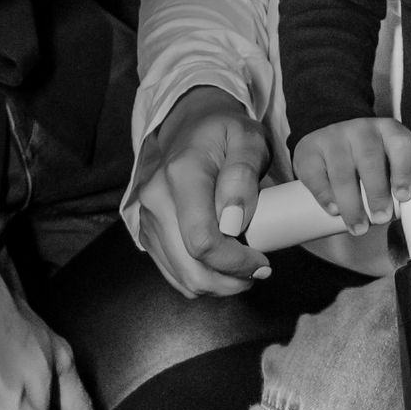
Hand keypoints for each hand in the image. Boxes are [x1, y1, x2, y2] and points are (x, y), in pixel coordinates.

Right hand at [131, 85, 273, 296]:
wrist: (190, 125)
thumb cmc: (225, 132)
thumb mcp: (248, 139)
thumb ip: (243, 175)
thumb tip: (234, 220)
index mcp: (182, 175)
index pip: (203, 241)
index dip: (236, 263)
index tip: (262, 261)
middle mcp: (156, 200)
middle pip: (190, 269)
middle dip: (230, 281)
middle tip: (258, 270)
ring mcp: (148, 218)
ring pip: (182, 278)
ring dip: (218, 284)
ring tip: (243, 266)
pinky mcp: (149, 232)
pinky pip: (175, 274)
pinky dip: (202, 278)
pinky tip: (222, 263)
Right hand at [292, 117, 410, 235]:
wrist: (331, 141)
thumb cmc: (368, 159)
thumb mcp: (389, 161)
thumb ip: (397, 182)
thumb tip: (403, 215)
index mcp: (387, 130)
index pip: (400, 143)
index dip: (404, 170)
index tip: (403, 196)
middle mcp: (361, 129)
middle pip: (369, 159)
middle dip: (377, 193)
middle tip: (381, 218)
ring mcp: (333, 137)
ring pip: (342, 172)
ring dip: (352, 204)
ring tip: (359, 227)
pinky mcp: (308, 150)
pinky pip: (315, 175)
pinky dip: (325, 195)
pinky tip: (334, 209)